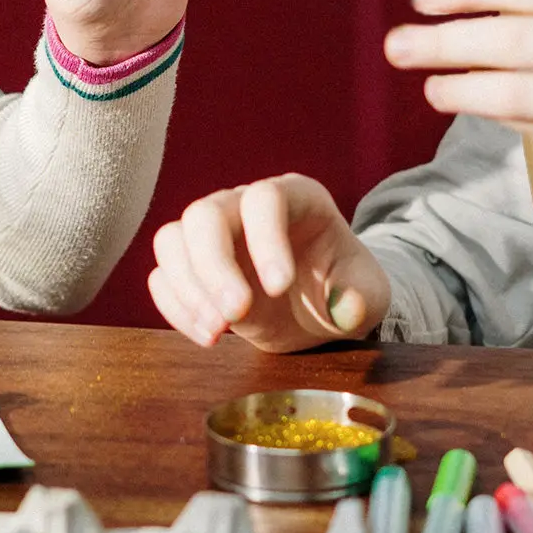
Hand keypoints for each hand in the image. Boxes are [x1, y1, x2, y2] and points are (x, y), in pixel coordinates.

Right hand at [148, 174, 391, 351]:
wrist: (320, 306)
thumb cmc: (346, 287)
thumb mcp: (369, 294)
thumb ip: (363, 298)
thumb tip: (347, 308)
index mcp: (297, 198)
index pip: (265, 199)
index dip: (265, 240)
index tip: (278, 288)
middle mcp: (246, 205)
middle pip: (206, 214)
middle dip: (214, 267)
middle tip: (234, 317)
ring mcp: (214, 233)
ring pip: (173, 239)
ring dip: (188, 289)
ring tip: (219, 332)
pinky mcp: (192, 266)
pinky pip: (163, 276)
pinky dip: (176, 307)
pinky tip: (208, 335)